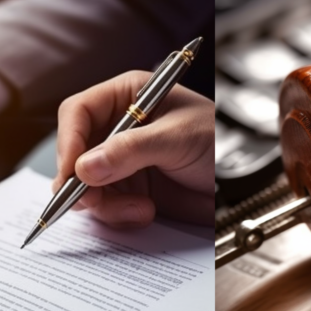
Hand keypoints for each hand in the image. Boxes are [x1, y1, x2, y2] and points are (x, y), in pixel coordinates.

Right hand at [55, 71, 213, 227]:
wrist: (241, 183)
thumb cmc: (219, 140)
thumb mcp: (178, 138)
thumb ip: (131, 150)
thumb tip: (85, 166)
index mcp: (128, 97)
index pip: (78, 112)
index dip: (69, 141)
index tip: (71, 172)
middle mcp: (118, 128)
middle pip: (73, 152)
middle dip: (80, 181)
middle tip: (92, 200)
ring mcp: (120, 161)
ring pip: (84, 185)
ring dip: (105, 203)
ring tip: (139, 208)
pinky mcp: (127, 189)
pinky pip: (103, 206)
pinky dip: (118, 214)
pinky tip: (145, 212)